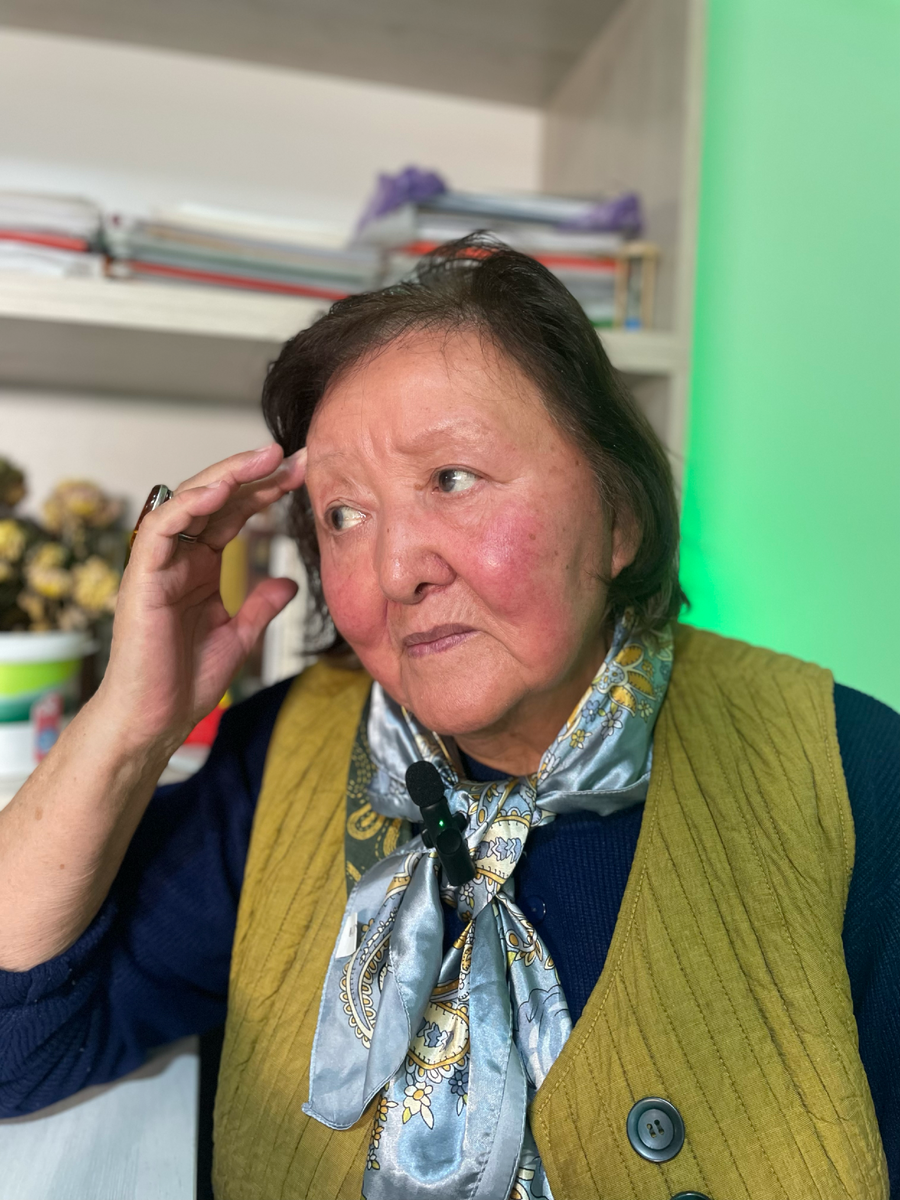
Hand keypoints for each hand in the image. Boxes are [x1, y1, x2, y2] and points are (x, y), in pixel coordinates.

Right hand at [94, 442, 305, 752]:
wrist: (156, 720)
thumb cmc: (185, 682)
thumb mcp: (240, 636)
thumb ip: (261, 605)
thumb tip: (288, 583)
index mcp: (198, 566)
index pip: (233, 513)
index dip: (266, 490)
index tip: (304, 474)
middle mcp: (177, 557)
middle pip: (214, 498)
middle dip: (253, 473)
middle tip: (293, 456)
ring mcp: (157, 563)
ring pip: (188, 500)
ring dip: (227, 476)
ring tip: (266, 459)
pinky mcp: (141, 576)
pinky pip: (162, 527)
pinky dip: (189, 504)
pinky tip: (222, 490)